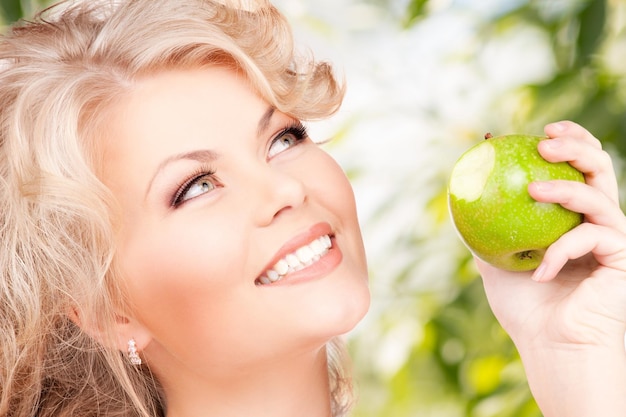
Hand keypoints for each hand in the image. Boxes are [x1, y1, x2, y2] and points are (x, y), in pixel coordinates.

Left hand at [477, 121, 625, 415]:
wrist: (549, 347)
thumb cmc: (523, 308)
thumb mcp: (493, 260)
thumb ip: (483, 228)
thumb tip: (460, 191)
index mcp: (573, 220)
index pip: (578, 170)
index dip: (569, 142)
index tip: (541, 130)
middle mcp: (597, 224)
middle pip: (600, 171)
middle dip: (578, 147)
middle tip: (544, 142)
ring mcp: (613, 240)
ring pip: (601, 197)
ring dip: (566, 189)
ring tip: (534, 189)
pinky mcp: (623, 259)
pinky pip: (594, 237)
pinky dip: (561, 249)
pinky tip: (539, 272)